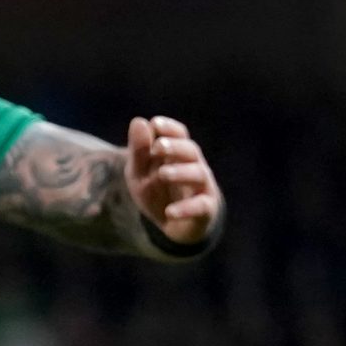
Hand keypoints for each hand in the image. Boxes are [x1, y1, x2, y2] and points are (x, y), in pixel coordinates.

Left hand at [126, 115, 221, 245]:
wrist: (174, 225)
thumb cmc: (157, 191)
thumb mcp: (139, 173)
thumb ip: (139, 151)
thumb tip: (139, 121)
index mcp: (178, 154)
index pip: (179, 134)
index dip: (170, 128)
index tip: (155, 124)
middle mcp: (194, 165)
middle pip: (191, 151)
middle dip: (175, 147)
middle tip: (158, 147)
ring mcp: (202, 187)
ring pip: (198, 174)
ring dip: (180, 172)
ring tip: (162, 174)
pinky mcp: (206, 209)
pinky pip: (201, 206)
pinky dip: (186, 208)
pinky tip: (169, 212)